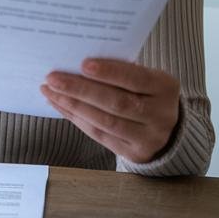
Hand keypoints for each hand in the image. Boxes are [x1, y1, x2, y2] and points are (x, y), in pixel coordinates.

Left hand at [40, 58, 180, 163]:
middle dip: (81, 90)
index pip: (136, 78)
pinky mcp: (134, 153)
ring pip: (105, 122)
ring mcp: (149, 138)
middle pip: (116, 103)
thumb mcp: (145, 78)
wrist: (167, 128)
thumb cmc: (147, 93)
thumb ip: (121, 71)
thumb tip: (77, 64)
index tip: (82, 64)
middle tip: (53, 78)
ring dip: (73, 105)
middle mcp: (161, 115)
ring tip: (50, 91)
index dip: (110, 72)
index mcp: (165, 88)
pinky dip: (76, 119)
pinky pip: (100, 135)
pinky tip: (60, 105)